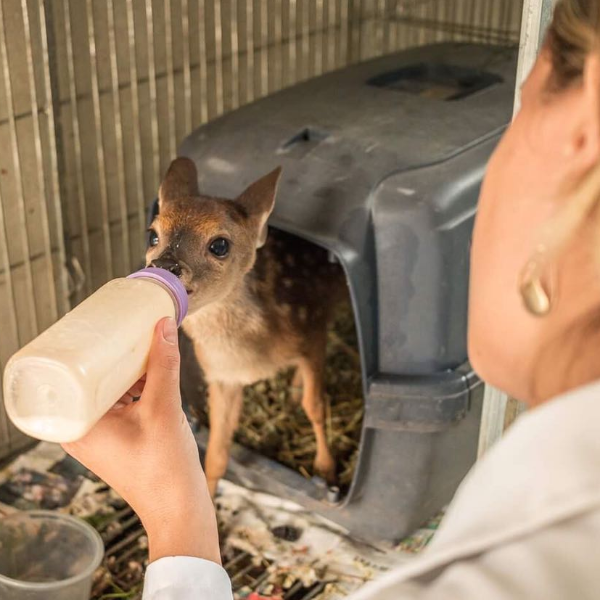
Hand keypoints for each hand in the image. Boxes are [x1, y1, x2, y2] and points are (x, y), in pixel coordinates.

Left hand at [62, 317, 220, 564]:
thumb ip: (164, 365)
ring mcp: (99, 438)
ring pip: (106, 391)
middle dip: (108, 355)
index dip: (82, 348)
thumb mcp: (164, 408)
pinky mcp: (116, 441)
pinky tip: (149, 372)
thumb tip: (163, 325)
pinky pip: (118, 404)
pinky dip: (132, 388)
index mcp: (79, 426)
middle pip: (88, 381)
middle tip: (123, 328)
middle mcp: (82, 432)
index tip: (97, 324)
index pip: (69, 375)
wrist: (180, 508)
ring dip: (124, 371)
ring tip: (140, 344)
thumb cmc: (165, 468)